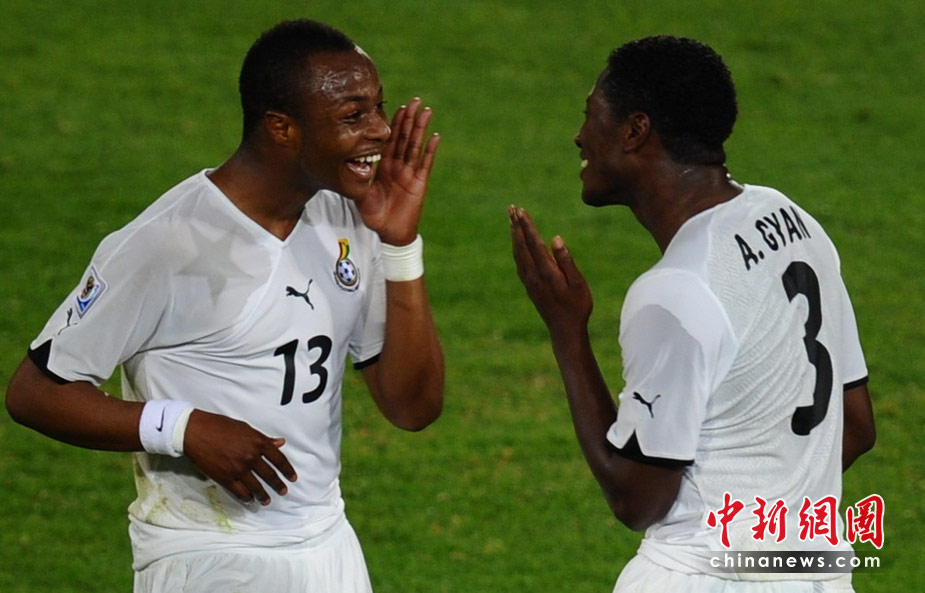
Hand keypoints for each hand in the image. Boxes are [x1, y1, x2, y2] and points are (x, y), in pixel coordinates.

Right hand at [182, 410, 296, 505]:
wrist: (196, 432)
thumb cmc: (220, 426)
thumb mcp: (245, 428)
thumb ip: (263, 438)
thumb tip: (280, 443)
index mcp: (258, 442)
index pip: (279, 459)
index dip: (287, 470)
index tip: (292, 477)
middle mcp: (251, 457)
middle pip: (269, 475)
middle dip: (278, 485)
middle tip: (283, 491)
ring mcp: (238, 469)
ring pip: (256, 486)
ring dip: (263, 495)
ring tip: (267, 500)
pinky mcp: (225, 478)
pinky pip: (240, 492)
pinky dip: (246, 497)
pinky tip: (250, 500)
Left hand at [358, 98, 439, 244]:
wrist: (388, 234)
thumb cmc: (374, 215)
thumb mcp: (360, 194)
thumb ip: (357, 178)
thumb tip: (346, 163)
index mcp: (384, 167)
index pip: (389, 141)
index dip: (394, 124)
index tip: (398, 107)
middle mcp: (398, 167)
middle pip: (404, 137)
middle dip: (409, 119)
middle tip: (415, 100)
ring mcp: (410, 173)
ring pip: (415, 146)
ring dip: (421, 128)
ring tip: (426, 110)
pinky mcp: (419, 183)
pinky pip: (425, 163)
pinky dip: (430, 150)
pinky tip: (435, 137)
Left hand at [509, 206, 592, 335]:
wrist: (565, 330)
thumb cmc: (577, 306)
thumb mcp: (578, 283)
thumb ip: (566, 260)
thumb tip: (555, 238)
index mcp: (547, 272)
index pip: (533, 243)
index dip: (527, 225)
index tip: (520, 210)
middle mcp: (533, 275)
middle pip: (521, 245)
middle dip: (516, 225)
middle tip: (511, 208)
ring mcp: (529, 281)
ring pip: (517, 253)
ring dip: (514, 235)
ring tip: (511, 220)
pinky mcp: (529, 286)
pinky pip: (518, 262)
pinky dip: (516, 248)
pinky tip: (516, 243)